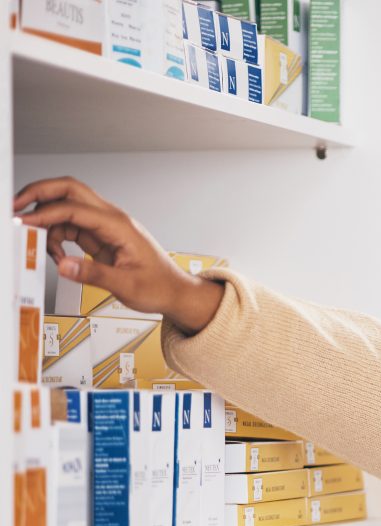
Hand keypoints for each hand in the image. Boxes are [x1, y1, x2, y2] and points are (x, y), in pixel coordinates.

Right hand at [14, 177, 223, 333]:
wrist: (175, 292)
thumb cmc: (160, 286)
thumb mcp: (128, 286)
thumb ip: (95, 275)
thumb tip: (65, 266)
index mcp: (120, 226)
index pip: (75, 208)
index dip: (45, 213)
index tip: (23, 223)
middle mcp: (112, 220)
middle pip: (70, 190)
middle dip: (39, 195)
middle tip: (16, 208)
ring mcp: (106, 227)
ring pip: (67, 208)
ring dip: (48, 224)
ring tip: (45, 249)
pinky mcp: (101, 237)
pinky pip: (71, 227)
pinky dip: (58, 237)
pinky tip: (60, 255)